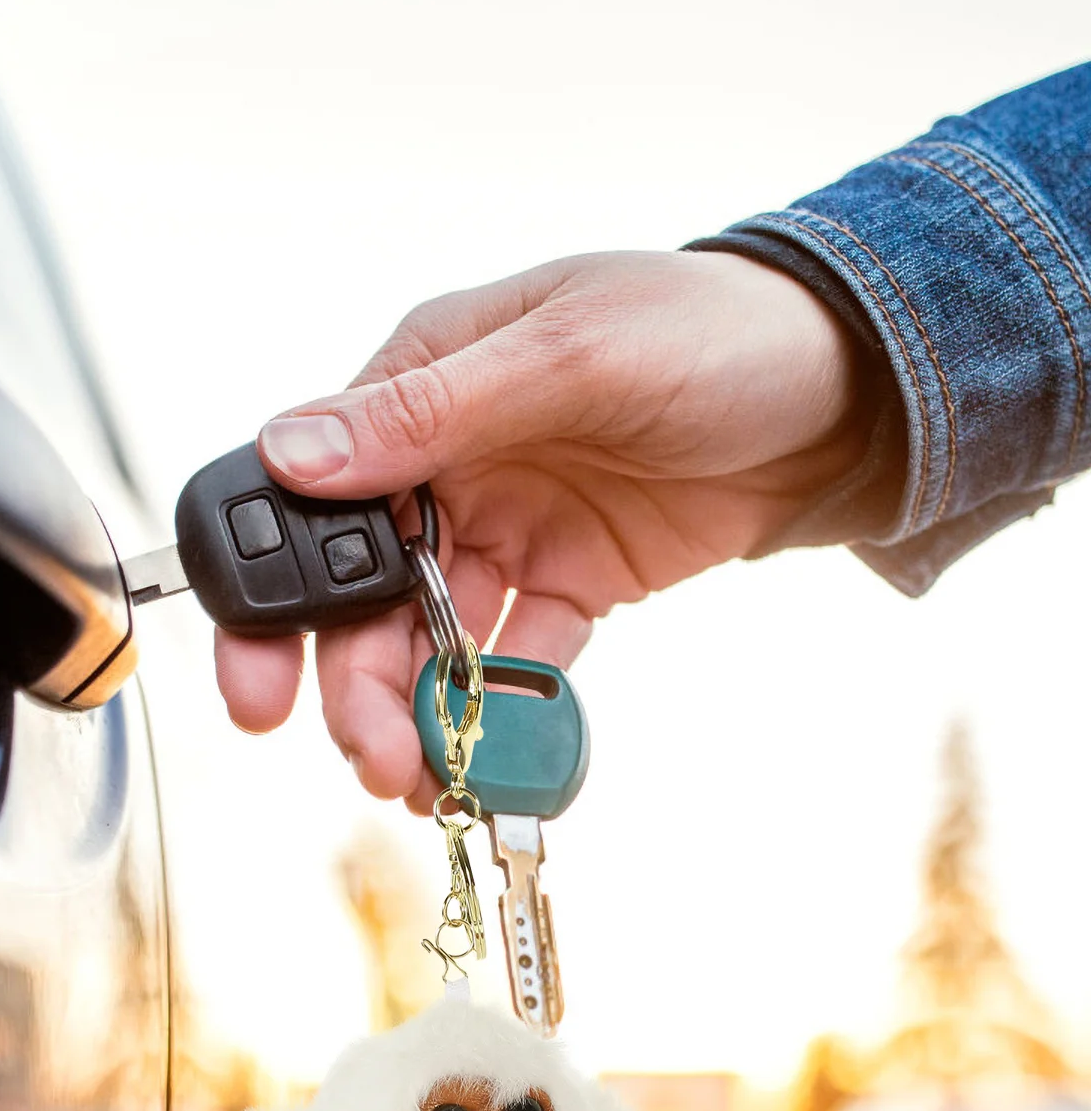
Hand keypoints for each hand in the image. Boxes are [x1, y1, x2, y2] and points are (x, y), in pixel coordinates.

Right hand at [214, 251, 868, 808]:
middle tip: (372, 757)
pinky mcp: (570, 583)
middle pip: (361, 593)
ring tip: (426, 781)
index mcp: (420, 386)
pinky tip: (496, 761)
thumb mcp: (568, 355)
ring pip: (430, 640)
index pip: (308, 498)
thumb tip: (290, 451)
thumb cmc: (709, 330)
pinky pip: (519, 660)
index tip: (258, 688)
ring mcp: (507, 529)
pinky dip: (505, 713)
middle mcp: (447, 464)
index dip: (271, 598)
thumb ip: (427, 413)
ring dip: (419, 712)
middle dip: (353, 684)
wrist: (851, 386)